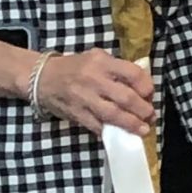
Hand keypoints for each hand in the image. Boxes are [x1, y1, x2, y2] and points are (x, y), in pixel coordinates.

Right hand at [34, 49, 154, 136]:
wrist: (41, 78)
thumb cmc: (75, 67)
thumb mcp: (97, 58)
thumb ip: (118, 69)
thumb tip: (143, 85)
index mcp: (102, 63)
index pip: (132, 73)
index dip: (146, 86)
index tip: (150, 94)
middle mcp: (93, 79)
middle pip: (125, 97)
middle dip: (143, 109)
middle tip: (150, 116)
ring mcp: (84, 98)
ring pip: (113, 114)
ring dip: (131, 124)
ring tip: (143, 129)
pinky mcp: (76, 113)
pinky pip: (97, 125)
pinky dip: (111, 131)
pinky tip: (121, 134)